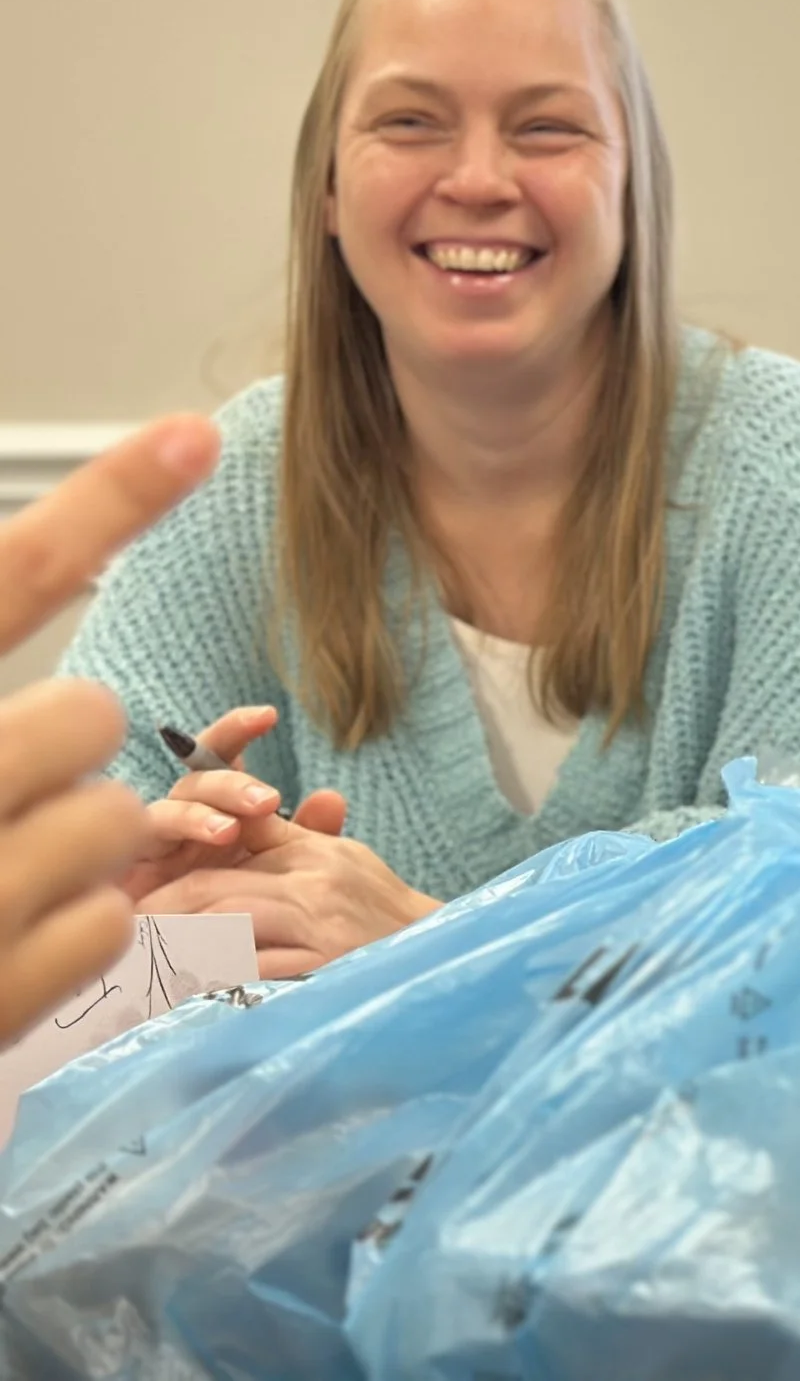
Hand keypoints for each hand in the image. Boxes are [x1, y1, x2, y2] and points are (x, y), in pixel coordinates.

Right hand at [0, 414, 220, 1043]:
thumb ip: (1, 717)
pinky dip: (68, 947)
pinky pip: (106, 926)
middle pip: (82, 717)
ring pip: (111, 821)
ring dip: (71, 857)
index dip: (105, 504)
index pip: (2, 584)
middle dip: (62, 753)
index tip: (198, 433)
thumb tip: (73, 688)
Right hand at [116, 705, 348, 899]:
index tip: (268, 715)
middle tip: (268, 801)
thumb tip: (331, 799)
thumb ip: (309, 838)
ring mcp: (145, 854)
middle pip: (193, 783)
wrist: (198, 981)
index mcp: (216, 812)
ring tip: (228, 831)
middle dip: (228, 783)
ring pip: (158, 814)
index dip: (236, 731)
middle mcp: (177, 825)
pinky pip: (121, 860)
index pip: (221, 759)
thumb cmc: (242, 921)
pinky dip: (147, 857)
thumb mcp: (284, 876)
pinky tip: (171, 867)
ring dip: (193, 817)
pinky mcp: (119, 887)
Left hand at [138, 826, 440, 978]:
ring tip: (140, 963)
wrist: (440, 952)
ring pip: (225, 925)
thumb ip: (290, 845)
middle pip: (216, 887)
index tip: (141, 890)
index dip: (180, 865)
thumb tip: (234, 829)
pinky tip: (183, 990)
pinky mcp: (324, 963)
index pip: (234, 844)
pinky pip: (252, 969)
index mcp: (315, 853)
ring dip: (176, 946)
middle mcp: (315, 881)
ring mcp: (319, 923)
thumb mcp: (345, 863)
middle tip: (126, 931)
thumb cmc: (388, 912)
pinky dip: (212, 978)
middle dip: (163, 910)